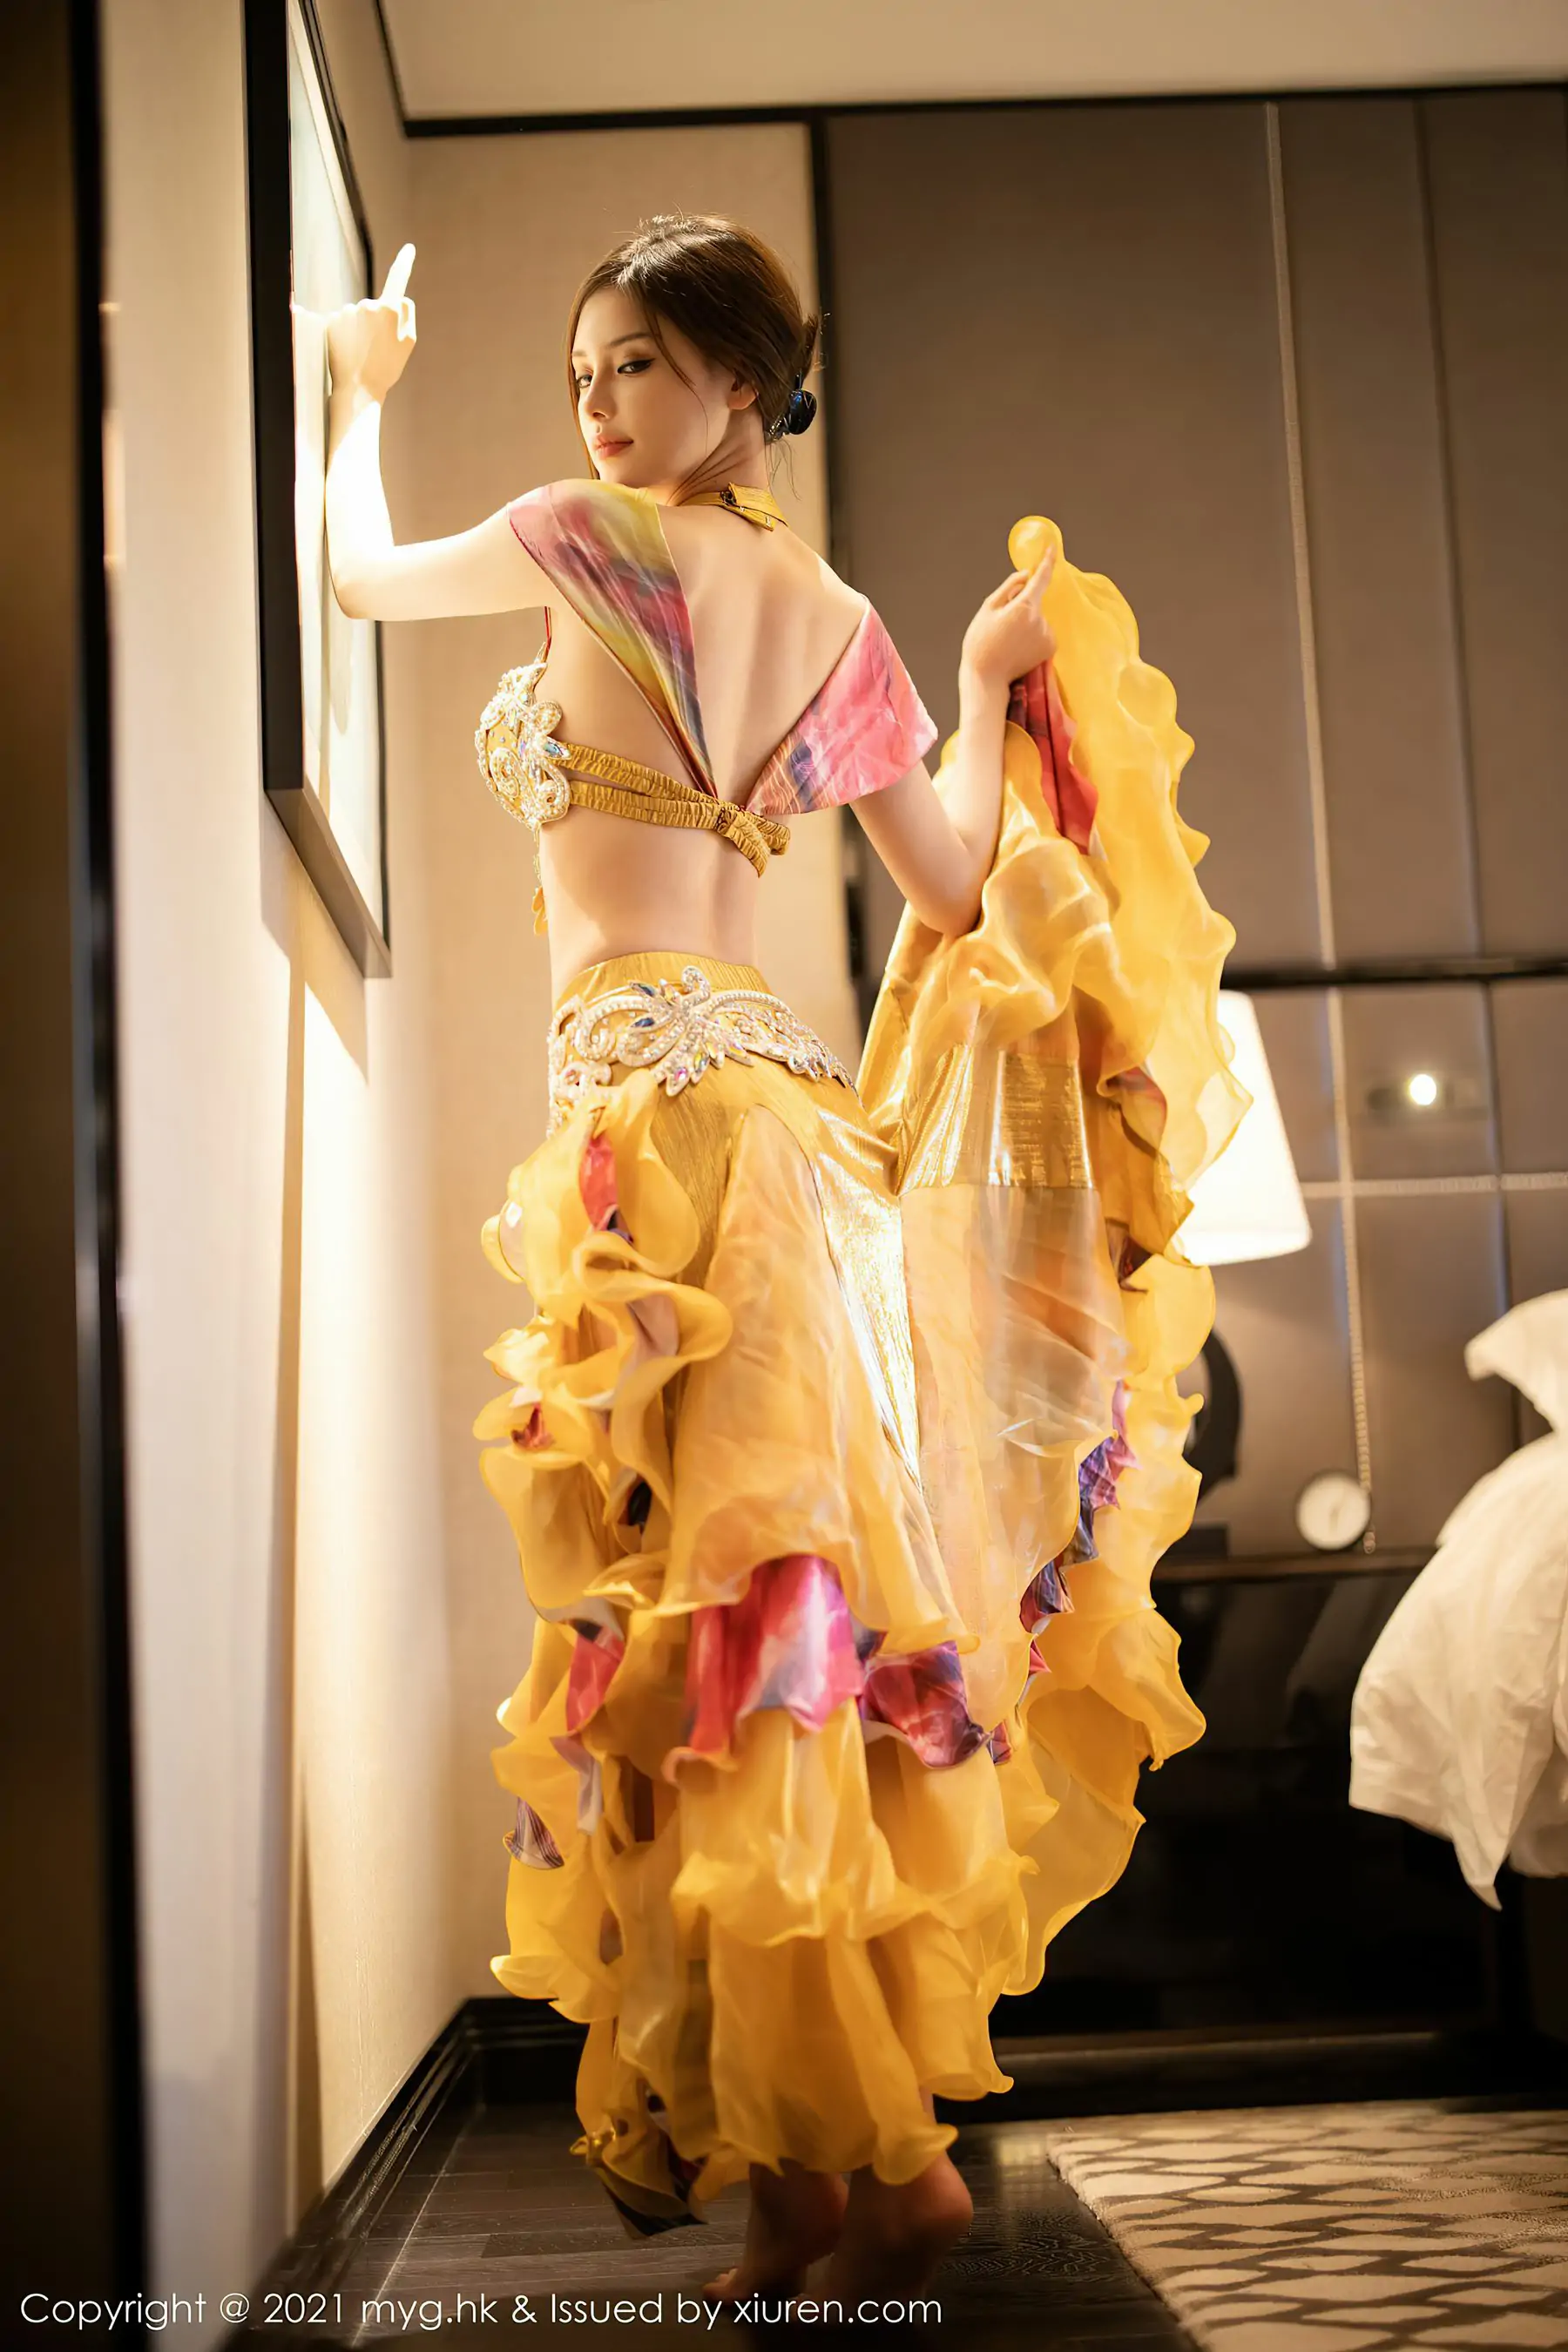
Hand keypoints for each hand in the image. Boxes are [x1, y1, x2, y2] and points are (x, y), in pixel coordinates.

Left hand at [325, 242, 416, 400]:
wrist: (358, 388)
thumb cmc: (387, 368)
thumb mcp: (408, 343)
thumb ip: (407, 315)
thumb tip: (400, 298)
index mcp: (390, 309)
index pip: (398, 279)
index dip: (404, 262)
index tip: (409, 249)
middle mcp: (367, 305)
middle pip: (376, 306)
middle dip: (377, 322)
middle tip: (378, 349)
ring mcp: (347, 311)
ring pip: (357, 315)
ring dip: (360, 329)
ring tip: (362, 352)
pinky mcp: (331, 320)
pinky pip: (343, 322)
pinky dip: (346, 334)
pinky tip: (349, 350)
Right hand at [959, 547, 1056, 692]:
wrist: (986, 679)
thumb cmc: (981, 643)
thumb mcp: (988, 609)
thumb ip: (1009, 587)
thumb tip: (1027, 575)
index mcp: (1024, 607)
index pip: (1041, 578)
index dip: (1047, 561)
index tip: (1052, 548)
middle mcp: (1040, 620)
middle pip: (1034, 601)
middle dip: (1021, 606)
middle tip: (1001, 625)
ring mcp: (1047, 635)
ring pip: (1038, 618)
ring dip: (1026, 622)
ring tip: (1008, 640)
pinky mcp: (1050, 648)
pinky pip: (1042, 631)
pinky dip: (1032, 635)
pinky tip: (1018, 647)